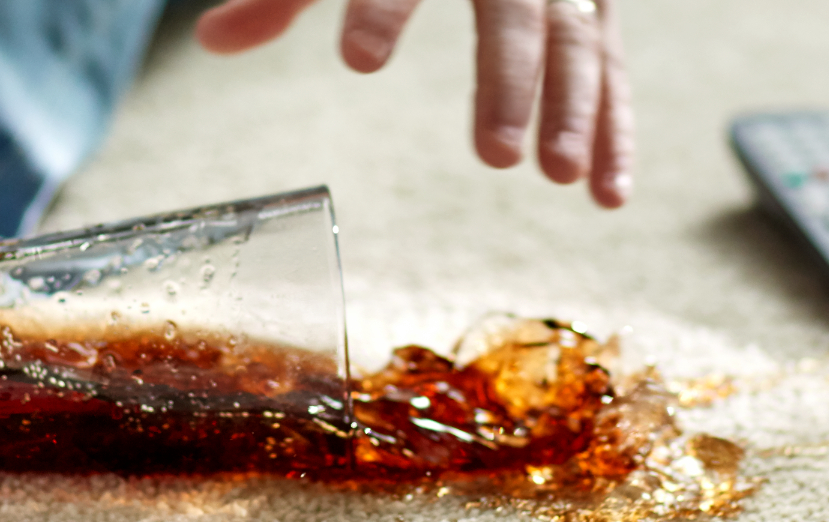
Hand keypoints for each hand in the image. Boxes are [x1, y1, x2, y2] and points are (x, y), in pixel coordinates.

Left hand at [196, 0, 633, 208]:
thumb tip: (210, 42)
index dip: (382, 6)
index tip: (358, 57)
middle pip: (515, 15)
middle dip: (510, 82)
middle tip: (494, 155)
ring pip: (580, 43)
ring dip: (576, 113)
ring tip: (559, 177)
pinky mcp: (596, 6)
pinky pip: (614, 70)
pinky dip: (618, 131)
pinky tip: (609, 196)